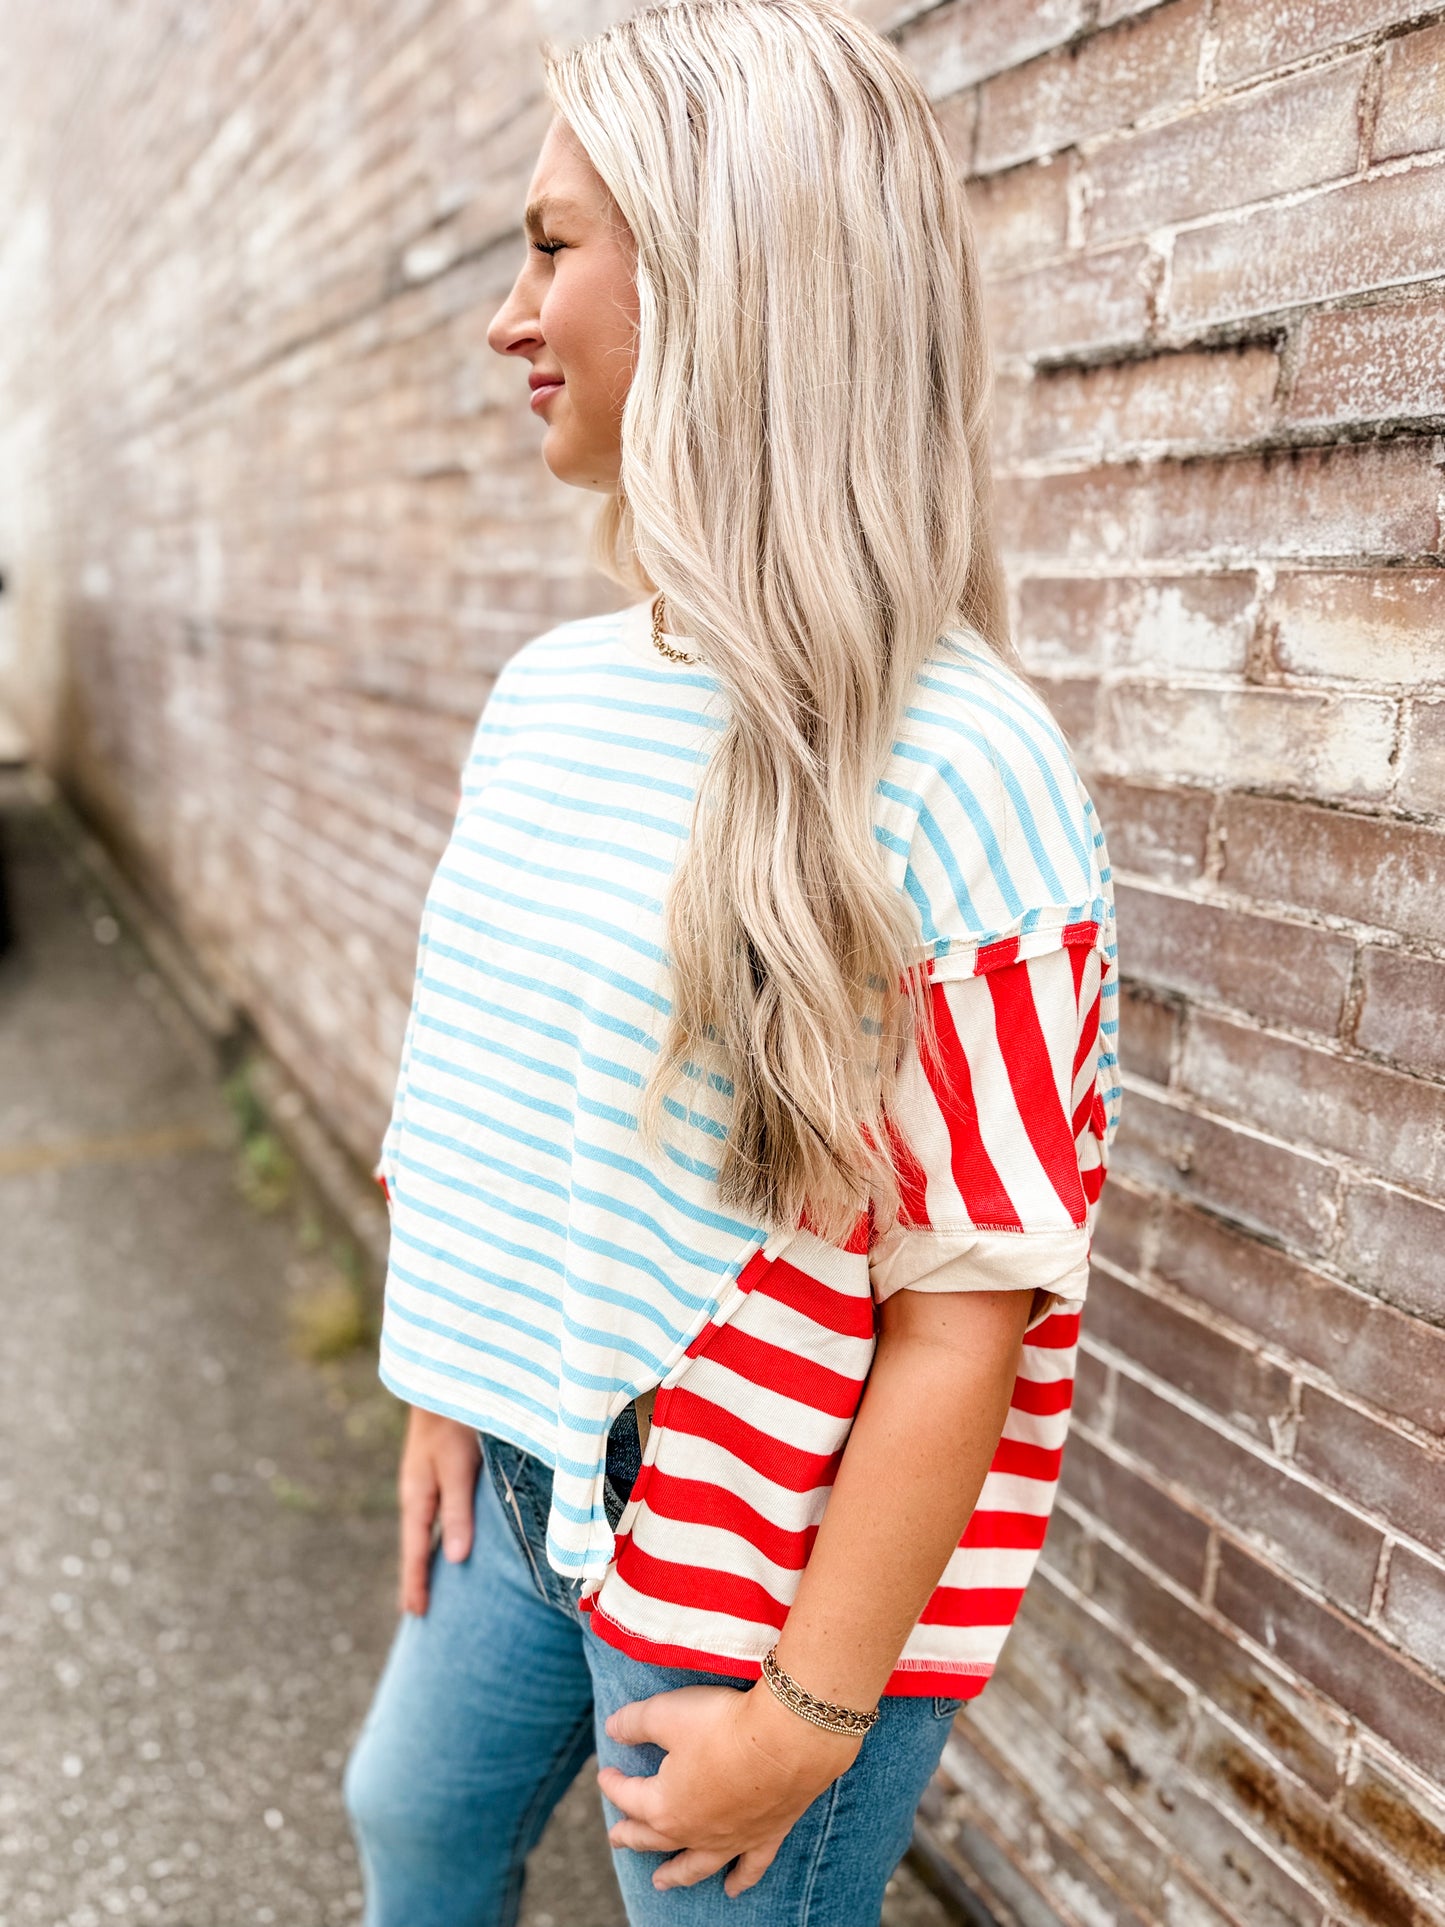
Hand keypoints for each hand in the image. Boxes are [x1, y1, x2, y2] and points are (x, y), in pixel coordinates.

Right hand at [397, 1406, 480, 1615]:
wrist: (448, 1376)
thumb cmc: (454, 1421)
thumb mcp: (456, 1467)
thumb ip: (458, 1511)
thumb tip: (455, 1560)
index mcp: (417, 1496)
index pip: (415, 1551)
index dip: (416, 1582)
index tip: (415, 1614)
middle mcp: (420, 1492)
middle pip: (417, 1543)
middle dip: (418, 1575)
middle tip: (419, 1610)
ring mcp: (429, 1479)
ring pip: (428, 1527)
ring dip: (430, 1554)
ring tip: (435, 1581)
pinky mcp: (442, 1466)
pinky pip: (440, 1510)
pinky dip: (442, 1531)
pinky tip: (453, 1534)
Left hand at [597, 1680, 862, 1895]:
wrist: (787, 1740)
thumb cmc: (722, 1724)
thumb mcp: (667, 1714)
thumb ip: (634, 1723)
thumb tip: (612, 1729)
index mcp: (664, 1806)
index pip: (629, 1797)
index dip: (613, 1784)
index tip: (604, 1772)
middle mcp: (693, 1832)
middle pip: (654, 1838)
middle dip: (632, 1836)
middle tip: (617, 1839)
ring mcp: (730, 1839)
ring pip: (696, 1865)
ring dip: (676, 1874)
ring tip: (661, 1884)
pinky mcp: (765, 1834)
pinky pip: (749, 1867)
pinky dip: (740, 1880)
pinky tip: (733, 1889)